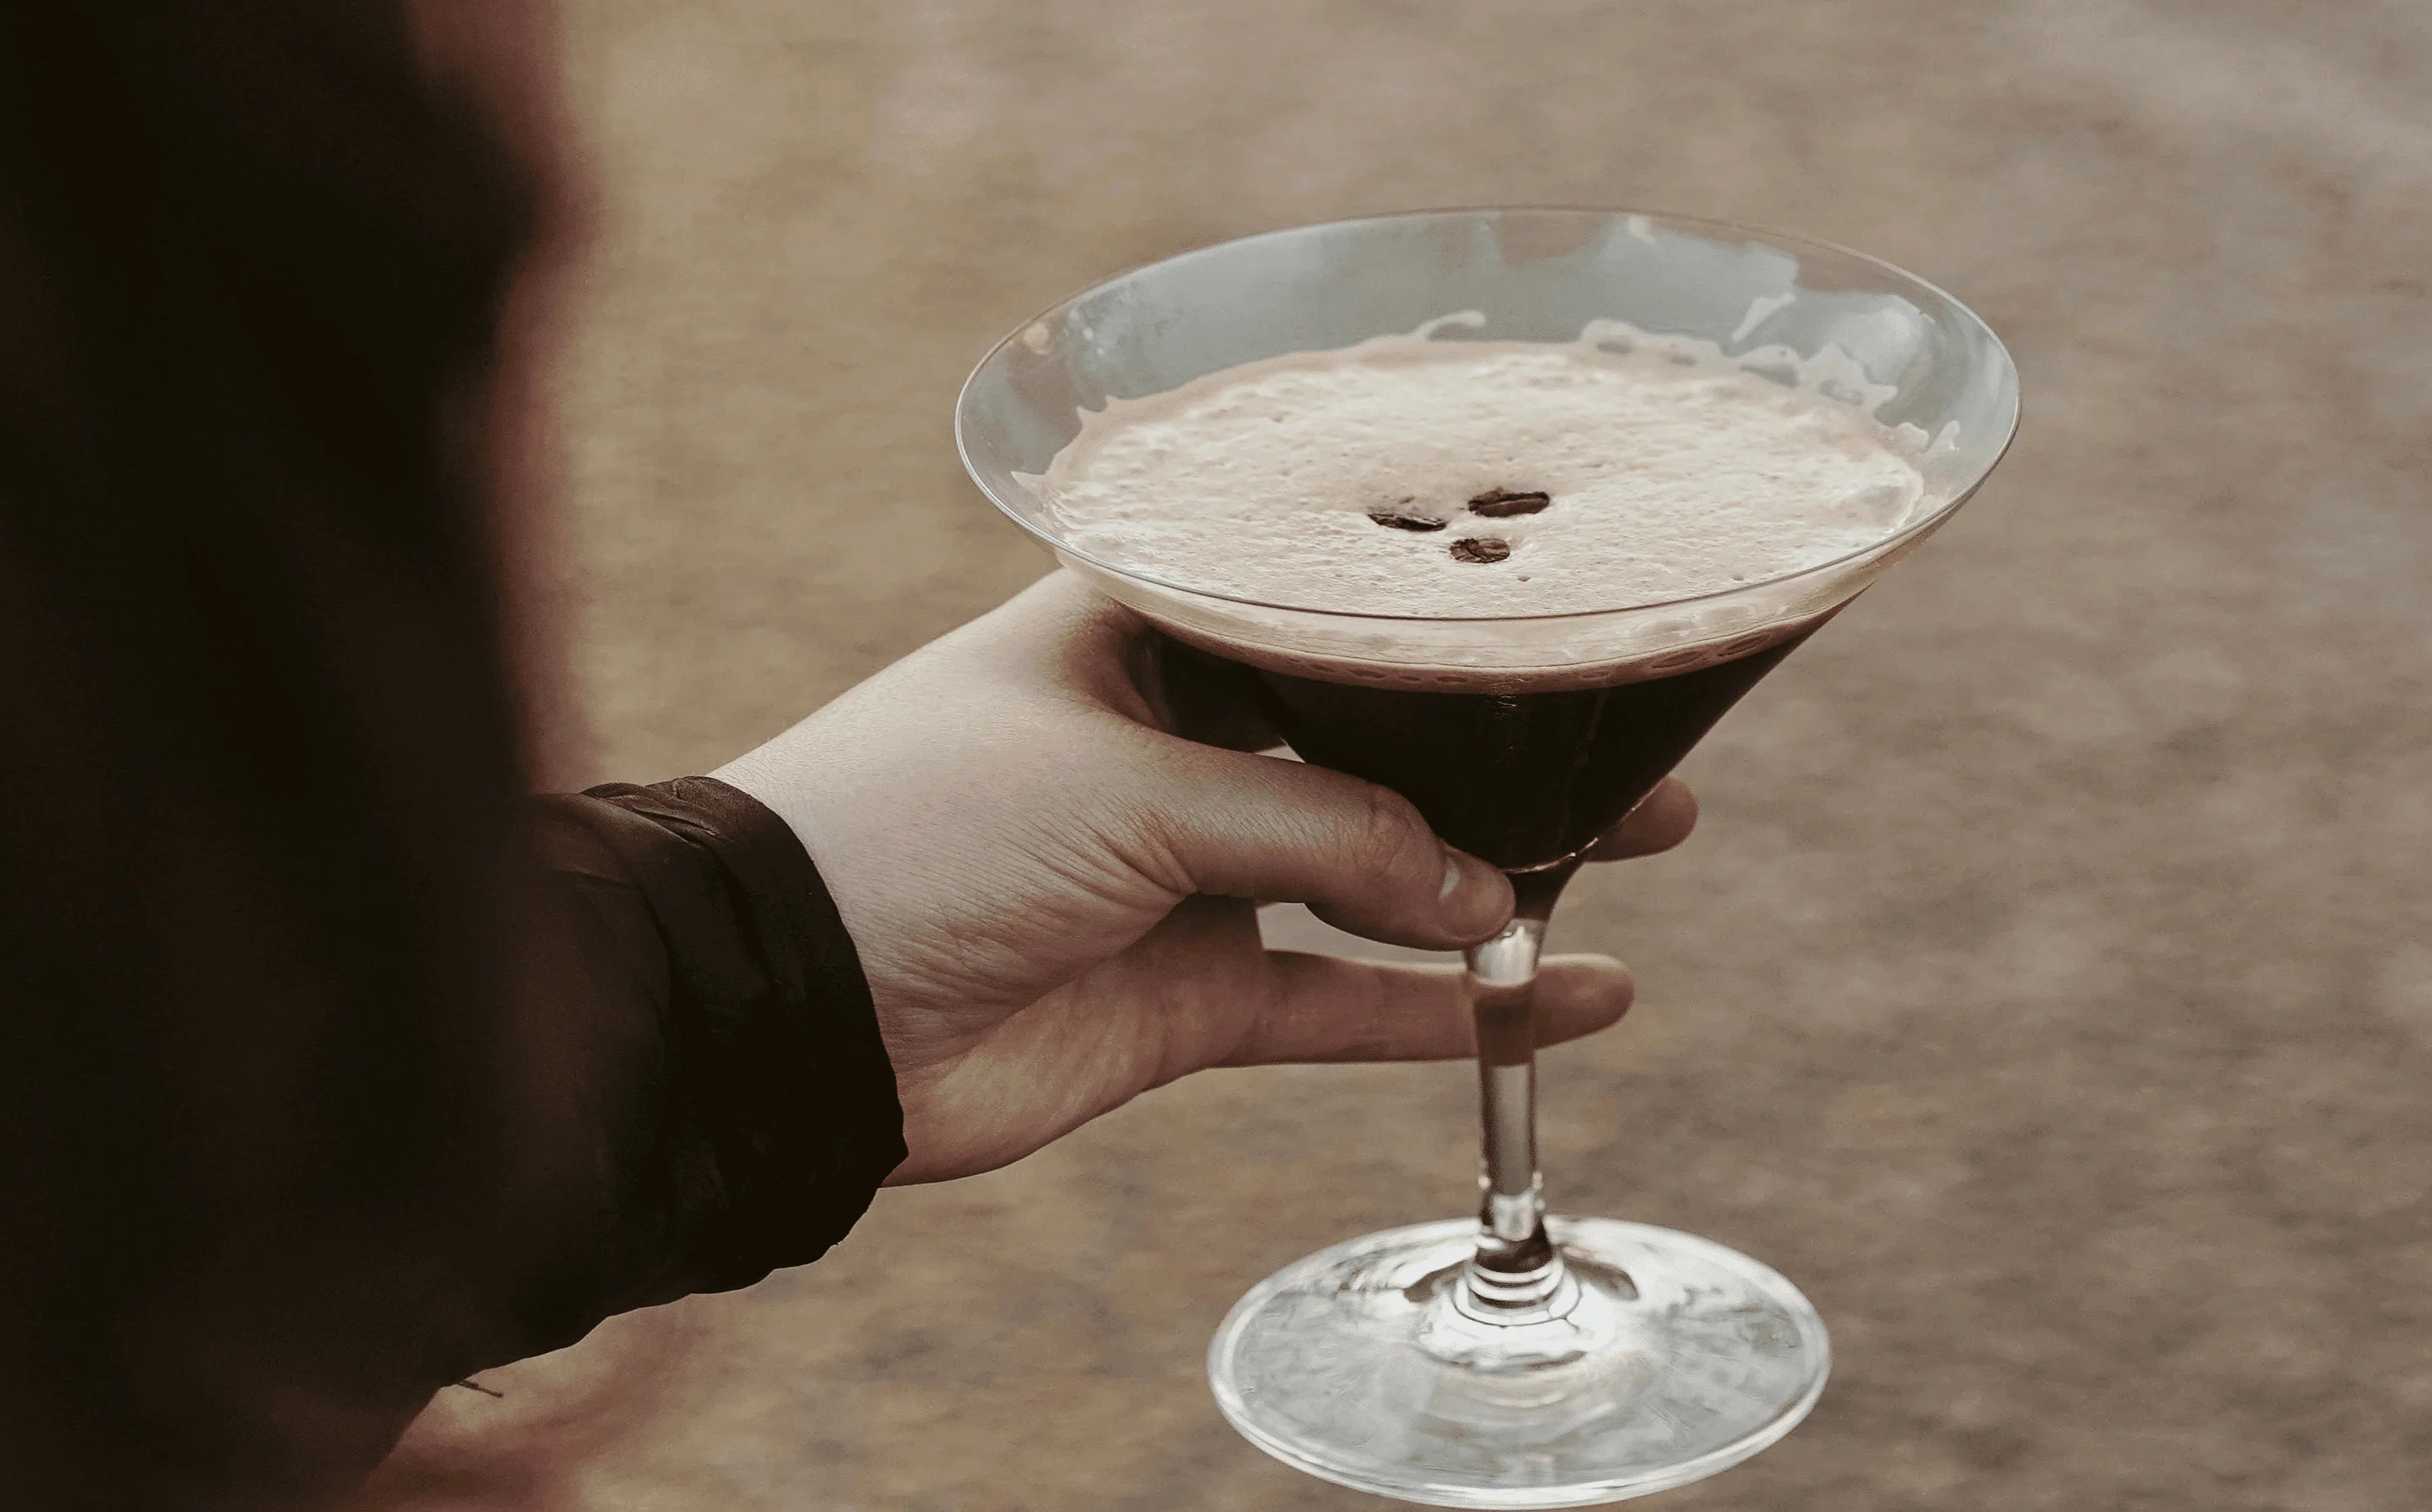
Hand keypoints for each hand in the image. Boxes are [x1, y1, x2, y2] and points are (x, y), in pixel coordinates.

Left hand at [715, 572, 1700, 1183]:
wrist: (786, 1007)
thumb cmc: (923, 828)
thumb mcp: (1136, 788)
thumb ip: (1324, 830)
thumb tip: (1479, 893)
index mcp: (1139, 634)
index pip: (1313, 605)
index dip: (1432, 618)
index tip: (1559, 621)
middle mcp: (1171, 742)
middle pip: (1372, 740)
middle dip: (1504, 751)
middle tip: (1645, 752)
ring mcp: (1184, 875)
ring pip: (1376, 871)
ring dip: (1499, 876)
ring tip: (1642, 849)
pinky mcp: (1185, 997)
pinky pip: (1344, 1002)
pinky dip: (1445, 1009)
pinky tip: (1565, 998)